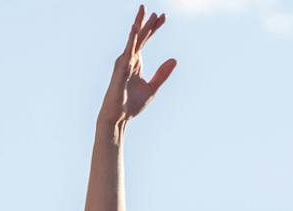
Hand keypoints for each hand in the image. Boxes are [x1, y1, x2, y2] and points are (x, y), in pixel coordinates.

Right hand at [101, 7, 175, 134]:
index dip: (154, 28)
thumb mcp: (152, 88)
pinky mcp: (121, 70)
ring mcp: (123, 64)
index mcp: (135, 62)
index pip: (145, 41)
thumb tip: (174, 60)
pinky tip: (136, 30)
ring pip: (134, 41)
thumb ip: (162, 74)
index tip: (163, 16)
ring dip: (140, 26)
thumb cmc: (131, 105)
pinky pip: (128, 52)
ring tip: (146, 13)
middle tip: (156, 10)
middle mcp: (128, 60)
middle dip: (147, 22)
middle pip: (140, 37)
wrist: (118, 118)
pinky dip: (132, 40)